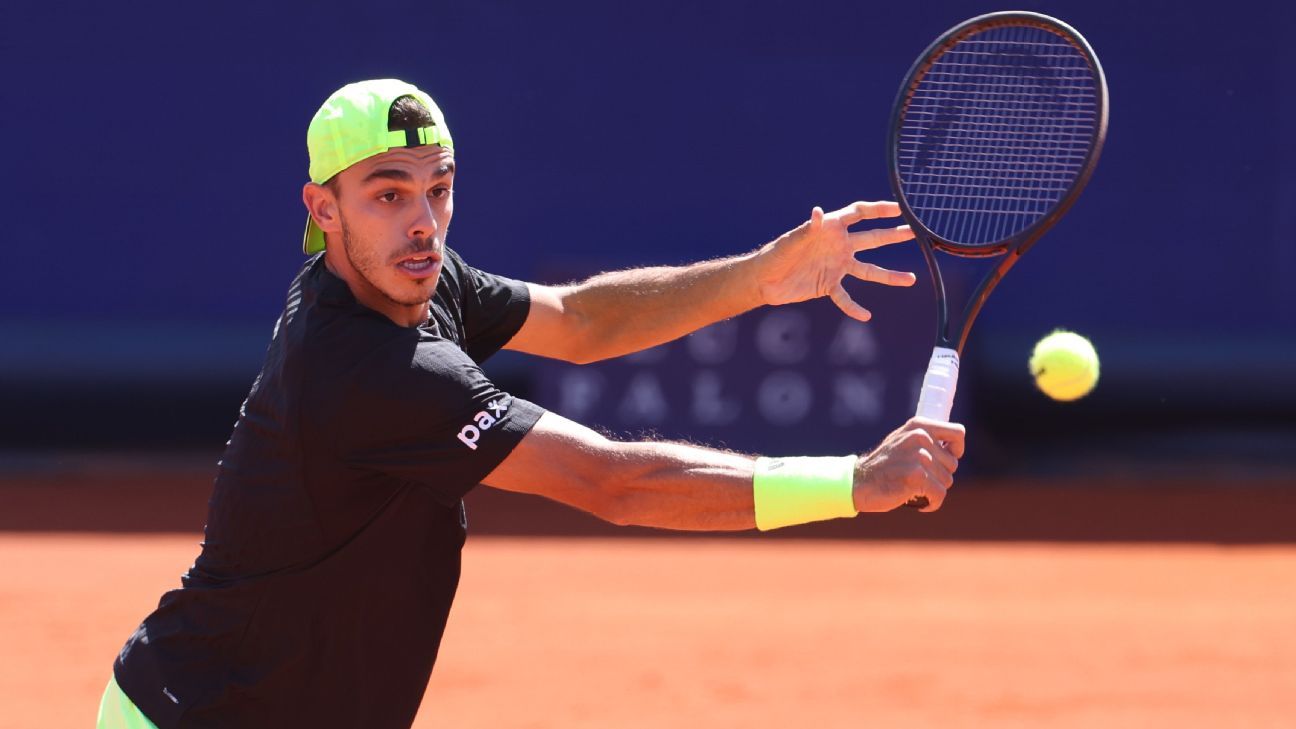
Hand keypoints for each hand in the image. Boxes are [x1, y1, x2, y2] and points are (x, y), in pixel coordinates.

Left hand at [753, 201, 916, 321]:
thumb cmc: (776, 254)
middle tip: (915, 233)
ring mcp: (836, 266)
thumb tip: (818, 213)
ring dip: (889, 276)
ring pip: (868, 271)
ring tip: (911, 279)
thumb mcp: (792, 241)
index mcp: (830, 228)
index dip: (879, 209)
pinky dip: (854, 307)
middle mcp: (838, 246)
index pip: (859, 214)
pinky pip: (845, 297)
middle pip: (871, 239)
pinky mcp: (828, 285)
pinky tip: (865, 315)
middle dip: (893, 235)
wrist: (763, 280)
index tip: (900, 208)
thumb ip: (807, 230)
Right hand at [853, 417, 965, 512]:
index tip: (944, 459)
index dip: (956, 450)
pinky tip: (920, 503)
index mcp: (919, 426)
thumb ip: (925, 439)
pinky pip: (939, 495)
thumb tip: (954, 448)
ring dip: (933, 490)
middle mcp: (920, 437)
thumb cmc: (884, 466)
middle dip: (939, 476)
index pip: (958, 433)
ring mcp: (919, 457)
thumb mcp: (902, 441)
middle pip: (953, 464)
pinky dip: (932, 503)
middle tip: (918, 479)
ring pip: (947, 481)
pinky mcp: (917, 477)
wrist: (859, 482)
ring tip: (914, 488)